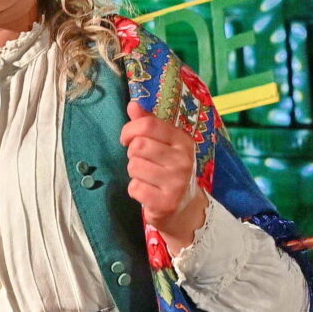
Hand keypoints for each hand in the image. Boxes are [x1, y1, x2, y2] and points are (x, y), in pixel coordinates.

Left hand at [121, 100, 207, 250]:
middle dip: (132, 153)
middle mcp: (183, 160)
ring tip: (147, 177)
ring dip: (134, 172)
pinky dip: (135, 190)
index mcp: (183, 141)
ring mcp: (176, 183)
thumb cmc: (169, 170)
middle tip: (142, 161)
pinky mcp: (166, 203)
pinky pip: (134, 188)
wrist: (185, 207)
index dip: (130, 129)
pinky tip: (147, 192)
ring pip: (134, 166)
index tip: (127, 139)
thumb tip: (133, 104)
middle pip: (138, 145)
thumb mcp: (164, 144)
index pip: (149, 124)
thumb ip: (148, 123)